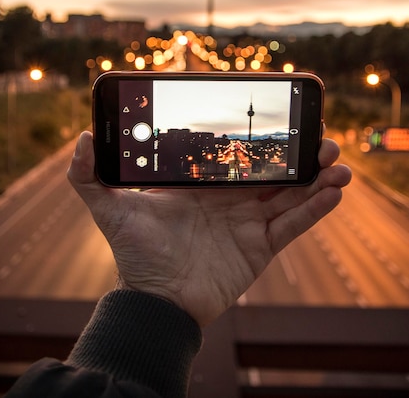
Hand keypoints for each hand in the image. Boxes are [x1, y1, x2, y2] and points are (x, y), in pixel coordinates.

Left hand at [68, 131, 350, 326]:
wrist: (153, 301)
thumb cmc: (133, 254)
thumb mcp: (109, 208)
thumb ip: (90, 175)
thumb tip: (82, 138)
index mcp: (204, 184)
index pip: (239, 155)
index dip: (262, 140)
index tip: (282, 119)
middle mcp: (230, 200)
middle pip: (273, 172)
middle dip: (298, 154)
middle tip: (320, 136)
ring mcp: (247, 224)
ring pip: (290, 194)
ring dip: (315, 177)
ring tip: (337, 161)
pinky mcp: (260, 248)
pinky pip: (292, 226)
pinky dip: (314, 210)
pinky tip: (333, 192)